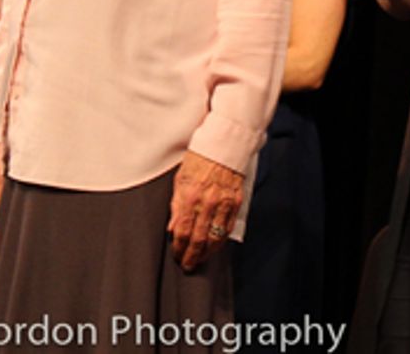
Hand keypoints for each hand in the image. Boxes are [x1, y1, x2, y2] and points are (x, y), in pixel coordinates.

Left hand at [167, 150, 242, 271]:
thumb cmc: (199, 158)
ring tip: (201, 259)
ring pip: (215, 237)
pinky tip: (215, 245)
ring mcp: (224, 202)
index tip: (177, 255)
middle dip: (192, 256)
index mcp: (190, 196)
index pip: (183, 231)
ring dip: (207, 252)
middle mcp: (207, 202)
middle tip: (188, 265)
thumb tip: (173, 228)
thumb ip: (176, 206)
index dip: (179, 248)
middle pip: (199, 239)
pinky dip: (221, 240)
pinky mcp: (236, 201)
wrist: (223, 144)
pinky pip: (228, 227)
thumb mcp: (180, 180)